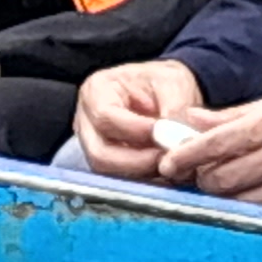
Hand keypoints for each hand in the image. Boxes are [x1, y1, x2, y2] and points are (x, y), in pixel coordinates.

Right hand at [71, 60, 211, 181]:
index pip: (105, 117)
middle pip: (99, 154)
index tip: (166, 135)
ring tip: (170, 164)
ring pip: (108, 172)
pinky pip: (119, 179)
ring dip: (142, 173)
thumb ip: (175, 109)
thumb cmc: (164, 82)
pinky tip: (165, 170)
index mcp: (96, 91)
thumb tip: (176, 139)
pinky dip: (144, 179)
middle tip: (168, 160)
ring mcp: (93, 145)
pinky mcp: (107, 163)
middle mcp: (86, 121)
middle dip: (137, 162)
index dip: (136, 131)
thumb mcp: (173, 82)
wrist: (166, 93)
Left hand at [169, 89, 261, 216]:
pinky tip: (252, 198)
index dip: (184, 157)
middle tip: (197, 175)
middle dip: (201, 180)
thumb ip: (235, 116)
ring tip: (223, 187)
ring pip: (239, 204)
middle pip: (220, 180)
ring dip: (222, 198)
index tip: (167, 164)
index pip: (215, 144)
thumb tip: (190, 121)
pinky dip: (252, 209)